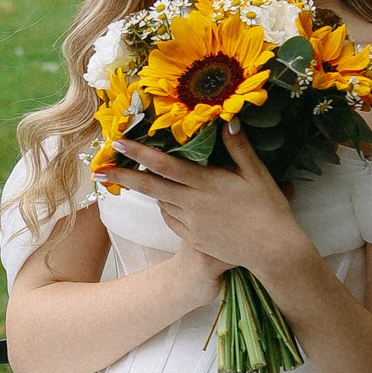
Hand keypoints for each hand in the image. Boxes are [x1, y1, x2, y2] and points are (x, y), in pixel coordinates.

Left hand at [105, 128, 315, 286]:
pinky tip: (170, 202)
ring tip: (137, 179)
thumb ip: (239, 148)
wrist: (273, 251)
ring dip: (150, 191)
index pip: (164, 165)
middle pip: (150, 187)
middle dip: (122, 177)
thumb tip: (228, 121)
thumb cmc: (269, 209)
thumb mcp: (257, 174)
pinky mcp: (194, 240)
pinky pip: (172, 220)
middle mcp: (192, 204)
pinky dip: (167, 208)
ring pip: (162, 203)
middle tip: (98, 171)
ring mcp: (191, 225)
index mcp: (205, 184)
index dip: (138, 153)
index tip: (117, 143)